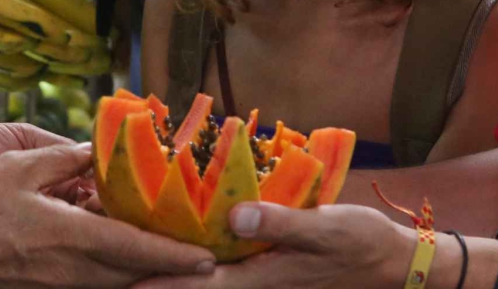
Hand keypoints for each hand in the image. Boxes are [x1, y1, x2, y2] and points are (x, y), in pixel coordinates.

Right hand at [0, 141, 216, 288]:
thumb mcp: (17, 168)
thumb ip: (62, 159)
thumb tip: (96, 151)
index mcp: (69, 237)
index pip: (136, 249)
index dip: (175, 255)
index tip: (208, 257)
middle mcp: (71, 270)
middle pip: (135, 276)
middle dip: (170, 269)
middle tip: (203, 257)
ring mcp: (59, 286)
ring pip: (116, 285)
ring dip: (144, 274)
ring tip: (171, 259)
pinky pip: (92, 287)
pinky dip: (115, 277)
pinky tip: (120, 262)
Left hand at [135, 202, 416, 288]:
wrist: (392, 262)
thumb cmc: (359, 244)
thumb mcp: (325, 229)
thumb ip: (281, 223)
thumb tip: (235, 217)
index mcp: (257, 278)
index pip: (196, 287)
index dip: (157, 285)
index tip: (120, 282)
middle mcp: (249, 281)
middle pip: (190, 285)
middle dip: (151, 278)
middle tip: (106, 267)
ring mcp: (255, 274)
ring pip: (202, 276)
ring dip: (168, 268)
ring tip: (124, 254)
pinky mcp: (261, 262)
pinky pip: (218, 263)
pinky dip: (193, 255)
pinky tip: (173, 237)